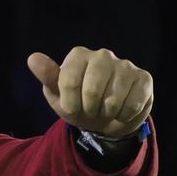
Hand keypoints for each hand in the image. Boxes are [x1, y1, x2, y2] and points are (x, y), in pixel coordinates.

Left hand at [27, 47, 152, 137]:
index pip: (69, 80)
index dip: (70, 103)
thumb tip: (32, 58)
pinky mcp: (144, 78)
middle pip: (92, 88)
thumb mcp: (57, 95)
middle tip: (90, 110)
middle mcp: (103, 55)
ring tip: (104, 111)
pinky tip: (120, 111)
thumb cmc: (77, 104)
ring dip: (105, 113)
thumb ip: (47, 77)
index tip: (71, 108)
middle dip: (88, 108)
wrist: (104, 120)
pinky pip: (133, 103)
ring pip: (113, 98)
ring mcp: (125, 65)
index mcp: (79, 55)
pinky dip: (123, 115)